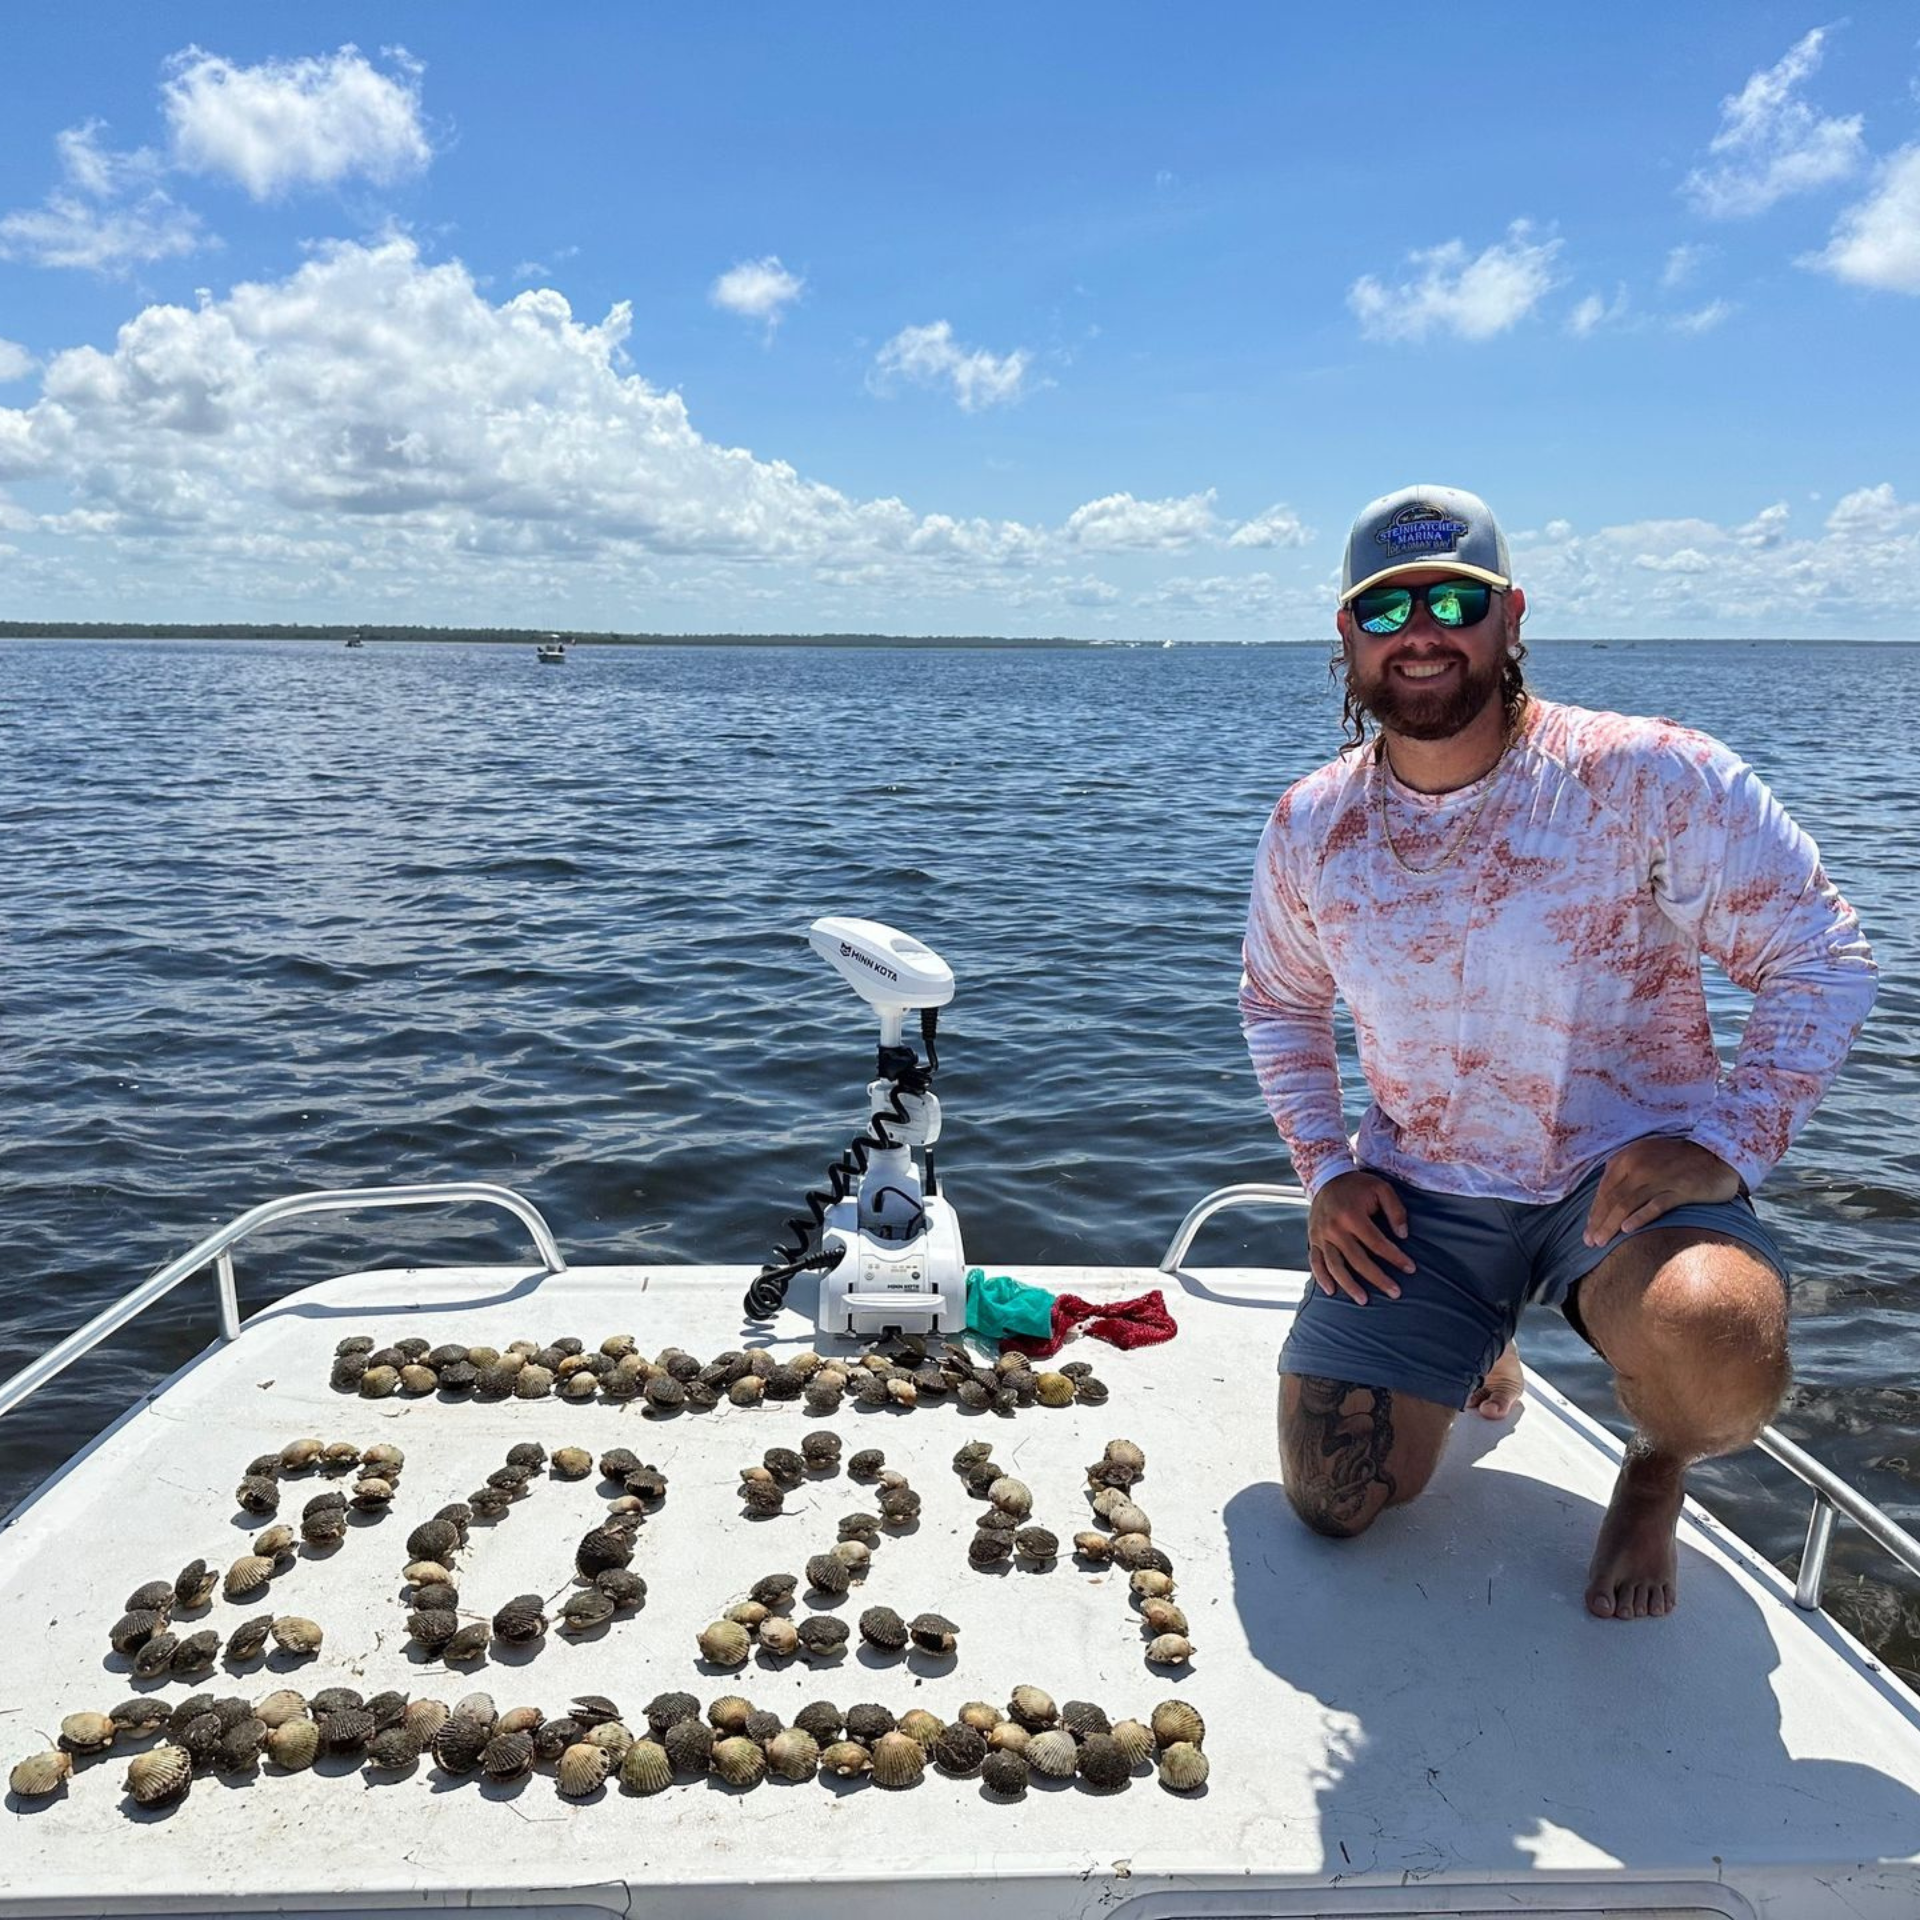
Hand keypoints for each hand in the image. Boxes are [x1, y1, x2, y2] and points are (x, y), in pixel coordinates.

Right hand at [1308, 1171, 1416, 1304]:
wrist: (1326, 1177)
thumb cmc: (1358, 1185)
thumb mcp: (1382, 1188)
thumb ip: (1395, 1210)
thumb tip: (1403, 1235)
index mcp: (1352, 1215)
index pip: (1377, 1243)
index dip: (1395, 1257)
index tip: (1410, 1268)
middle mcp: (1334, 1228)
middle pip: (1358, 1260)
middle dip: (1378, 1278)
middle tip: (1395, 1293)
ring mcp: (1321, 1235)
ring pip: (1335, 1266)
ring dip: (1349, 1285)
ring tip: (1364, 1300)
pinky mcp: (1313, 1239)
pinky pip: (1315, 1262)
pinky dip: (1322, 1278)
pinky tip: (1332, 1291)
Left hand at [1583, 1138, 1740, 1245]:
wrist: (1718, 1155)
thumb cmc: (1678, 1161)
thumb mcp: (1646, 1158)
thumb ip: (1626, 1174)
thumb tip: (1605, 1200)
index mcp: (1627, 1157)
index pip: (1604, 1189)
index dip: (1594, 1211)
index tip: (1587, 1231)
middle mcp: (1640, 1165)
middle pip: (1612, 1198)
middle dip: (1598, 1222)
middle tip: (1590, 1242)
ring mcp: (1660, 1177)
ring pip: (1627, 1204)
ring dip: (1611, 1225)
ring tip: (1601, 1242)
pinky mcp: (1680, 1189)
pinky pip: (1655, 1205)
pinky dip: (1639, 1218)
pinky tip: (1627, 1231)